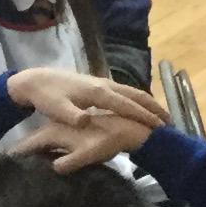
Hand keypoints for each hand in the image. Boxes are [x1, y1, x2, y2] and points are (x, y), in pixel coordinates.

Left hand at [5, 67, 162, 169]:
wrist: (36, 80)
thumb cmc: (46, 97)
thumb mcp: (56, 109)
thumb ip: (72, 116)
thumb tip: (87, 121)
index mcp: (97, 92)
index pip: (126, 105)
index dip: (143, 116)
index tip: (159, 126)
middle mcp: (104, 85)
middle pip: (135, 96)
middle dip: (153, 108)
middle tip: (169, 122)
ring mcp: (102, 83)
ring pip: (131, 92)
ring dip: (148, 103)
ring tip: (162, 116)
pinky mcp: (98, 85)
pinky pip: (124, 92)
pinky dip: (137, 100)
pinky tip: (141, 108)